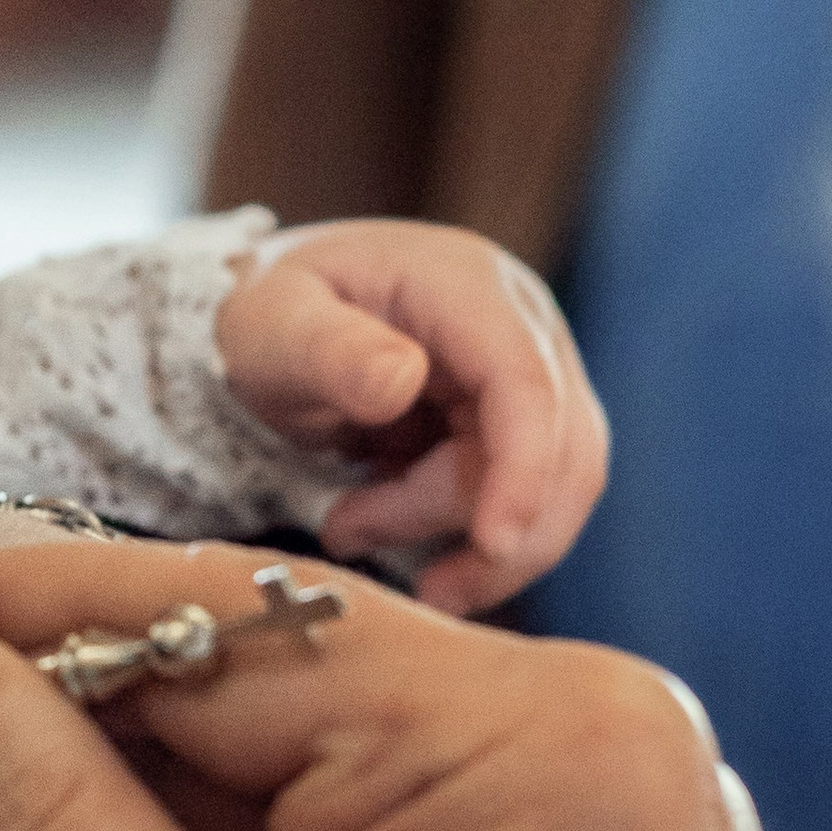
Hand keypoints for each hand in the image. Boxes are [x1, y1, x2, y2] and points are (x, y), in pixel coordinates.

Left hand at [216, 221, 607, 613]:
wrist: (282, 322)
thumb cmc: (276, 316)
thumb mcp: (277, 327)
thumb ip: (332, 351)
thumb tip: (402, 380)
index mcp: (468, 287)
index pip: (526, 382)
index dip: (524, 469)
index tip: (494, 543)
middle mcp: (521, 327)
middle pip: (555, 448)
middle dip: (476, 524)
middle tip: (359, 541)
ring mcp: (531, 376)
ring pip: (551, 487)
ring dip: (468, 542)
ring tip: (352, 530)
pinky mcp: (521, 426)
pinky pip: (525, 499)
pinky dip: (464, 538)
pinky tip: (383, 529)